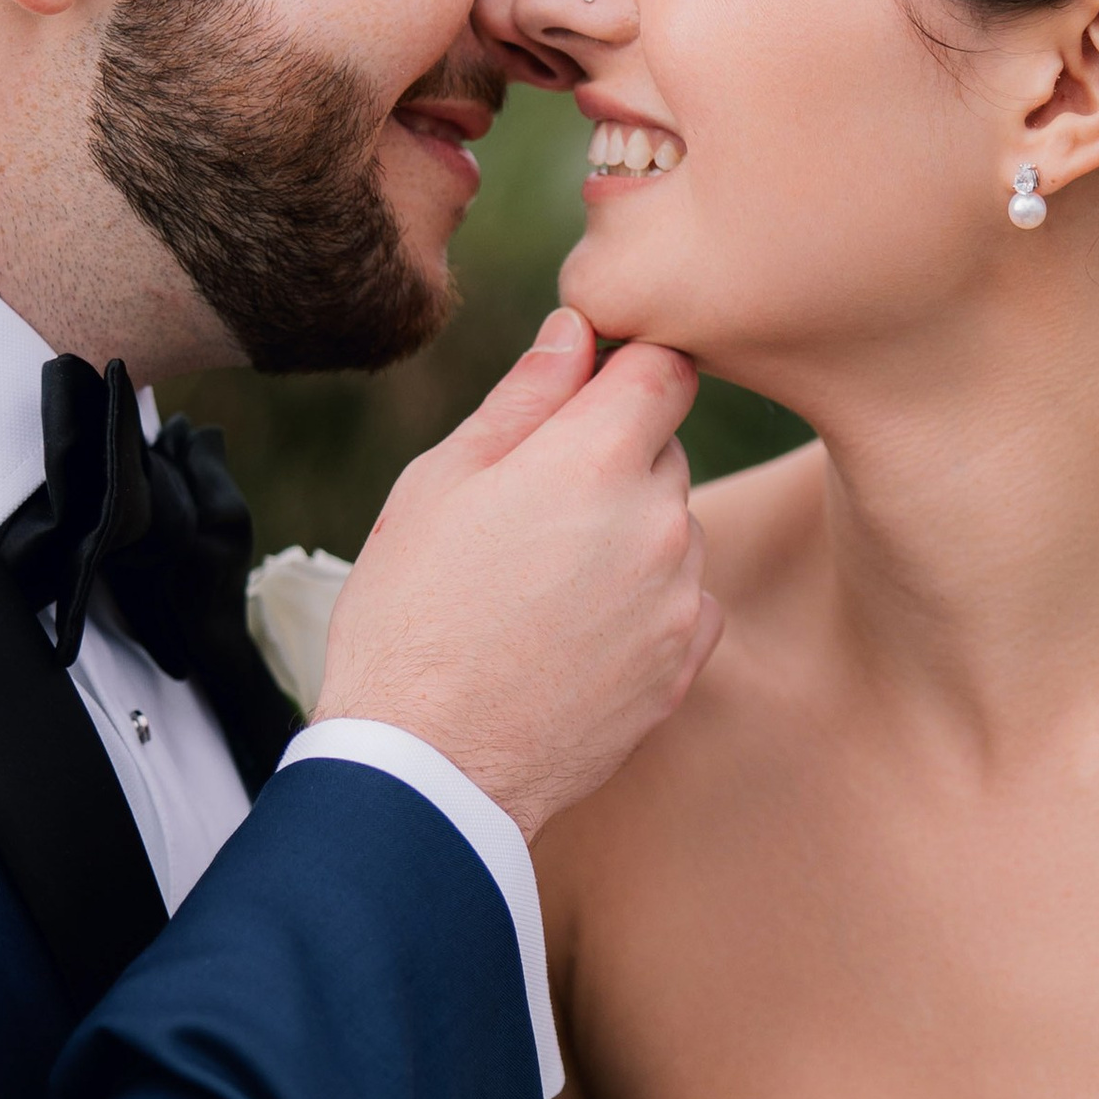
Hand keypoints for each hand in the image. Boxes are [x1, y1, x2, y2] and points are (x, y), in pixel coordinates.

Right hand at [315, 312, 721, 834]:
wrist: (429, 767)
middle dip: (612, 461)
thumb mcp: (440, 485)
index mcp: (596, 459)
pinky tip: (576, 634)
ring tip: (543, 588)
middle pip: (666, 449)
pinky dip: (647, 606)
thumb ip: (523, 400)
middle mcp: (659, 521)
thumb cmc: (410, 616)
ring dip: (630, 537)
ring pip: (674, 529)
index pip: (666, 367)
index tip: (586, 398)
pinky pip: (688, 603)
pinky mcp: (685, 665)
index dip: (627, 372)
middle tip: (530, 516)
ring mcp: (680, 599)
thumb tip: (576, 331)